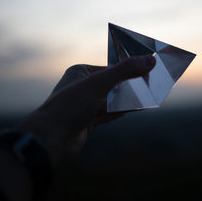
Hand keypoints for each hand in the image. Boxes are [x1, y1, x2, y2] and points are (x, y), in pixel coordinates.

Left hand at [15, 55, 155, 165]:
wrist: (51, 138)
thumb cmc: (69, 106)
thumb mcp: (100, 83)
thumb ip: (125, 71)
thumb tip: (149, 62)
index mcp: (80, 72)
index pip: (109, 68)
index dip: (127, 68)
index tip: (146, 68)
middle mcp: (82, 87)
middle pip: (112, 84)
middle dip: (129, 85)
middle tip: (151, 82)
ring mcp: (85, 105)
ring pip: (111, 100)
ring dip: (128, 99)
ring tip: (149, 95)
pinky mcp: (88, 121)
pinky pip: (109, 114)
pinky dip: (122, 111)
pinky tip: (138, 108)